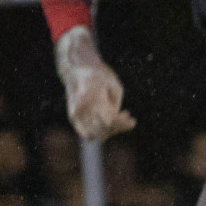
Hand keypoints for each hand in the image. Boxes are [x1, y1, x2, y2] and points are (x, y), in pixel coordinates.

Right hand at [55, 27, 134, 141]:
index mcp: (94, 98)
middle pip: (103, 130)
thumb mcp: (115, 86)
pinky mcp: (72, 117)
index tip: (133, 120)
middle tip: (126, 117)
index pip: (110, 121)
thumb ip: (116, 107)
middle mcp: (82, 108)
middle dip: (118, 127)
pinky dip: (98, 132)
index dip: (123, 124)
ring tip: (115, 119)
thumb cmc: (100, 75)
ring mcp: (75, 114)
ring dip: (108, 131)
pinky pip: (86, 133)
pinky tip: (105, 122)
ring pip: (95, 135)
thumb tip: (116, 124)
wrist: (77, 69)